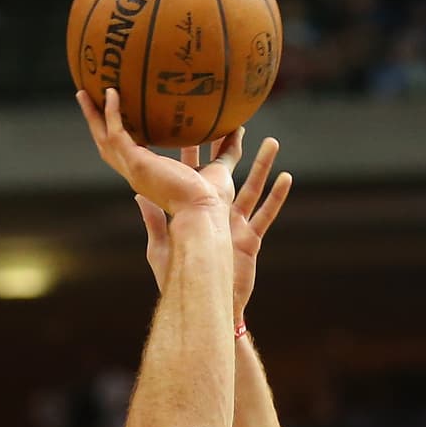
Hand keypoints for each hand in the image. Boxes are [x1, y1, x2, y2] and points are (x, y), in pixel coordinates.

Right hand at [77, 88, 237, 215]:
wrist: (203, 215)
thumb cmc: (213, 203)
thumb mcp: (222, 169)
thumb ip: (227, 149)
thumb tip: (238, 127)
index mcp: (152, 177)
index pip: (132, 154)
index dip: (124, 137)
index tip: (121, 119)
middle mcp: (138, 175)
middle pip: (110, 147)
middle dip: (99, 125)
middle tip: (90, 101)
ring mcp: (133, 170)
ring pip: (104, 141)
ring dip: (93, 117)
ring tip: (84, 93)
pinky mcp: (135, 164)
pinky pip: (116, 134)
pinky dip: (111, 114)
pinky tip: (111, 93)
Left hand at [137, 135, 292, 319]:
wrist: (201, 304)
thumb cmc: (178, 281)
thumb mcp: (161, 247)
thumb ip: (155, 220)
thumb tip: (138, 195)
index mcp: (197, 213)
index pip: (194, 176)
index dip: (193, 154)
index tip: (192, 128)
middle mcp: (218, 215)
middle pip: (227, 174)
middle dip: (231, 149)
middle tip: (235, 122)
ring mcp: (237, 226)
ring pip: (252, 188)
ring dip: (261, 165)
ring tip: (271, 141)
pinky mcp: (251, 240)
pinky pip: (266, 215)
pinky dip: (277, 197)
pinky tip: (287, 177)